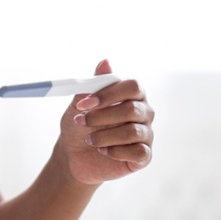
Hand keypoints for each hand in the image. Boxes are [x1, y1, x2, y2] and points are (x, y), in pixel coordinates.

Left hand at [57, 59, 154, 184]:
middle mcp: (143, 112)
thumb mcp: (79, 105)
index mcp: (132, 95)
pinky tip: (103, 151)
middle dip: (102, 117)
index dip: (109, 94)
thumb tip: (105, 62)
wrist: (74, 156)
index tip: (85, 104)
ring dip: (105, 136)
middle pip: (132, 109)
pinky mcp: (144, 156)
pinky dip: (115, 151)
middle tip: (81, 121)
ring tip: (89, 140)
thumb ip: (93, 85)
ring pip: (132, 132)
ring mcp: (146, 134)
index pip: (132, 86)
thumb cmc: (79, 126)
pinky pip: (138, 152)